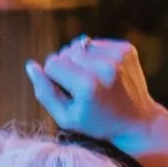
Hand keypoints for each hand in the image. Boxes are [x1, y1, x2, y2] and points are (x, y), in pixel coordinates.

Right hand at [27, 37, 167, 158]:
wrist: (138, 121)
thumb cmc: (97, 123)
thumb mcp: (66, 118)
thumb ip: (44, 92)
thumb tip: (30, 65)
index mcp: (88, 86)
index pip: (52, 63)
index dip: (55, 78)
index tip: (67, 93)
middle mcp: (104, 67)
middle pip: (66, 52)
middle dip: (68, 68)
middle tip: (82, 89)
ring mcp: (118, 56)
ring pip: (80, 45)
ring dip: (81, 61)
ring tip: (93, 80)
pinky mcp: (126, 49)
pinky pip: (96, 44)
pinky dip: (95, 56)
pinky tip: (104, 73)